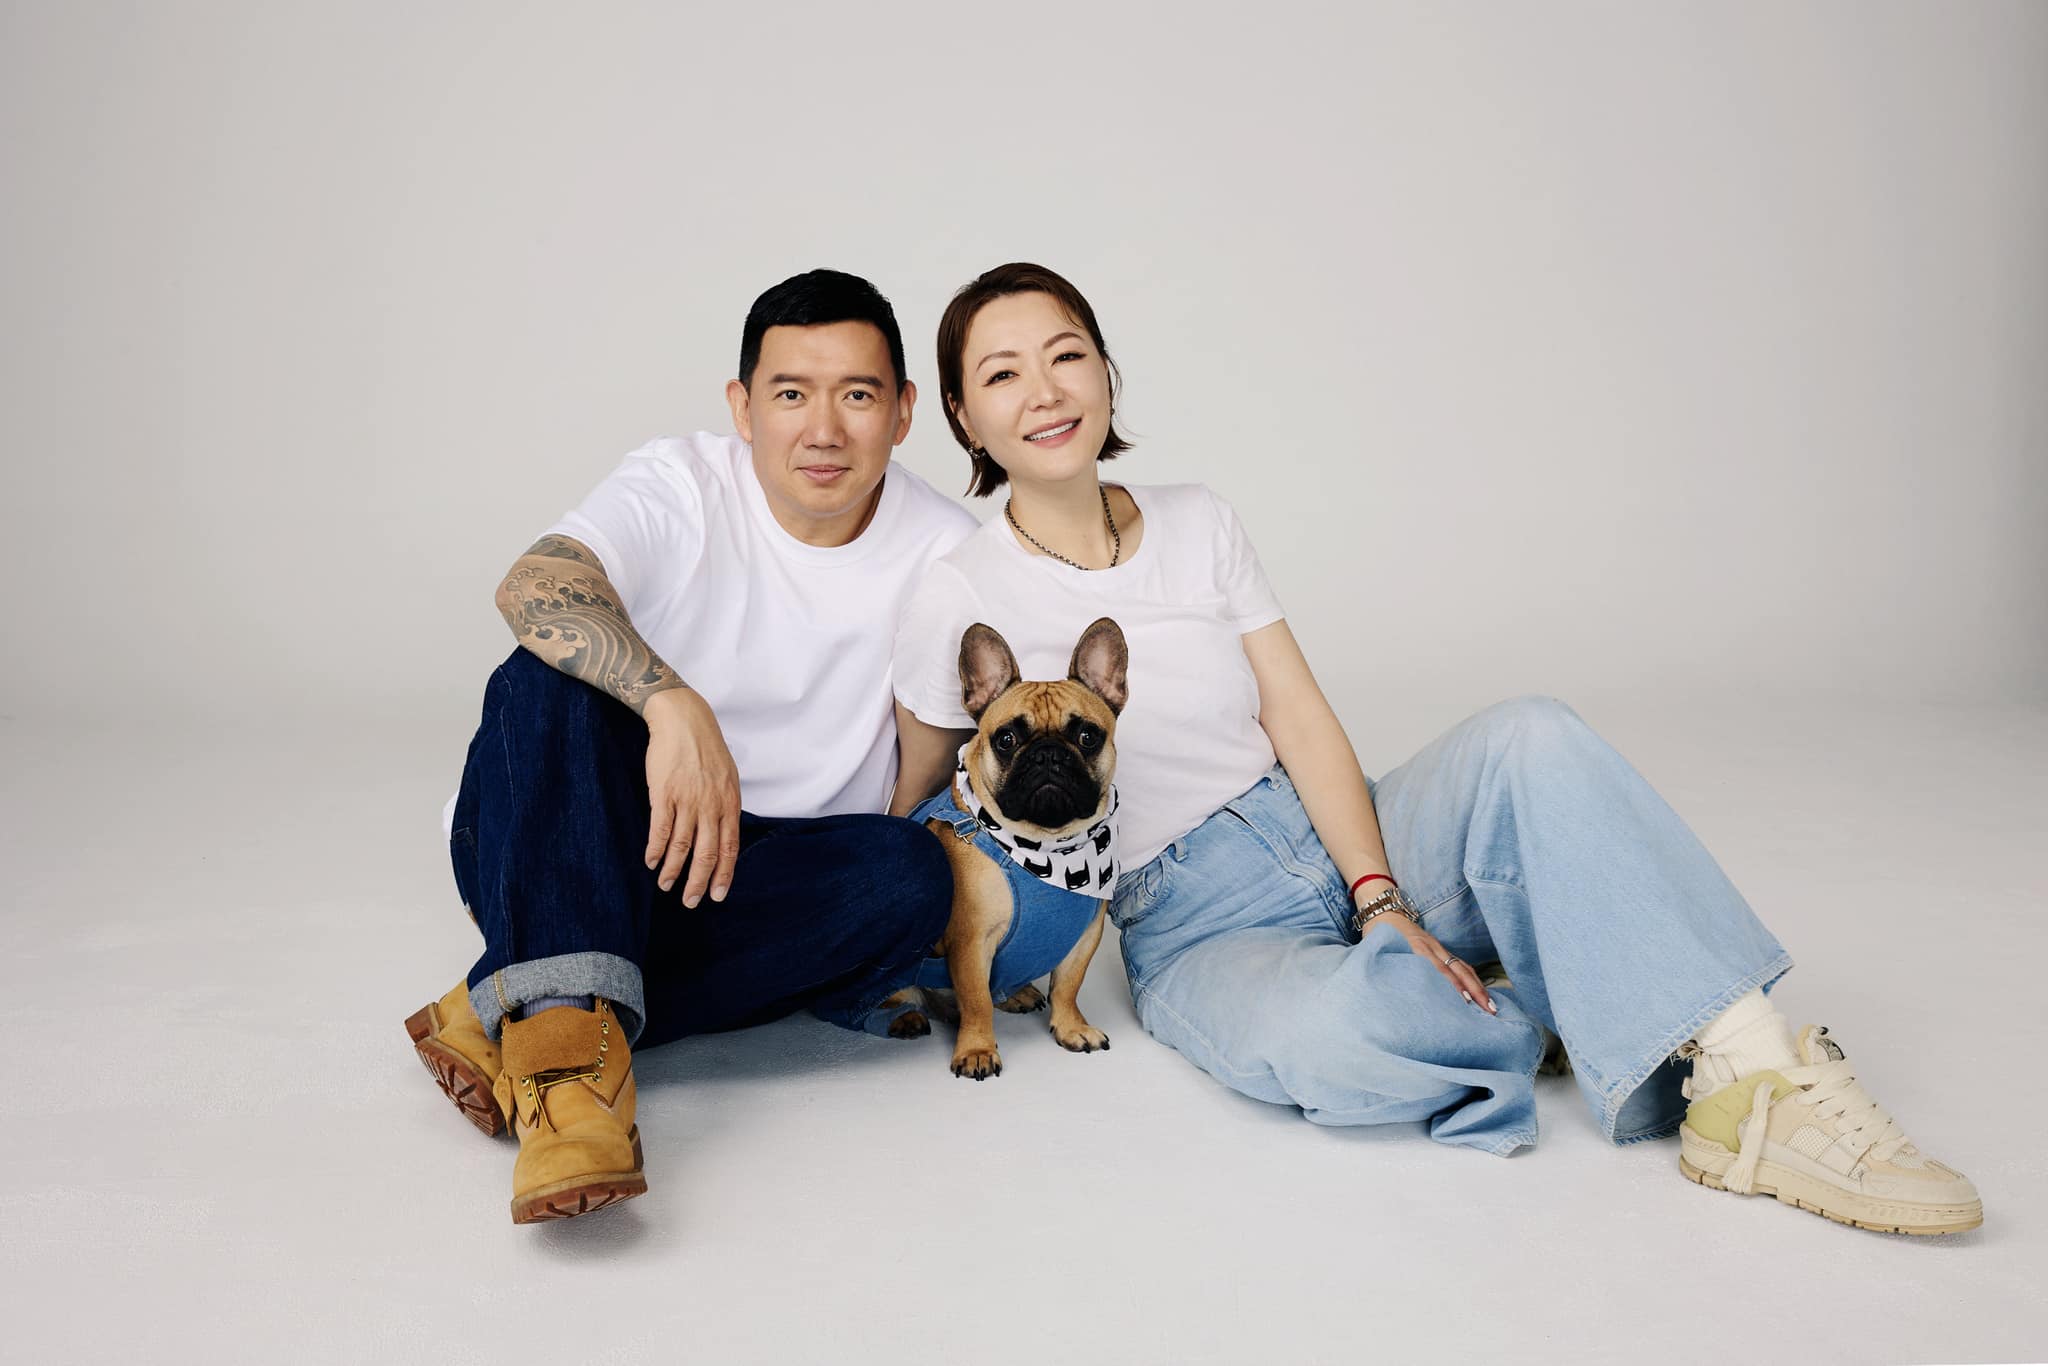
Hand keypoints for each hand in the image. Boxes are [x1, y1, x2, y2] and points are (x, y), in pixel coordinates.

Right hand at [641, 689, 741, 905]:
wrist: (682, 719)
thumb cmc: (706, 747)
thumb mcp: (727, 776)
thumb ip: (725, 805)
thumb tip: (725, 832)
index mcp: (729, 802)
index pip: (730, 847)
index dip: (723, 874)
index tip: (717, 895)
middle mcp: (711, 804)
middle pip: (707, 853)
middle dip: (699, 882)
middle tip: (691, 902)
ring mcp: (687, 800)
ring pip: (682, 846)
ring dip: (672, 870)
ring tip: (665, 885)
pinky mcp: (664, 793)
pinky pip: (660, 830)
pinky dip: (656, 850)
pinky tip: (650, 862)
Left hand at [1359, 907, 1496, 1013]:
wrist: (1384, 910)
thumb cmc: (1378, 935)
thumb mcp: (1378, 950)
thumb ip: (1386, 968)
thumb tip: (1387, 994)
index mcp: (1415, 947)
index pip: (1438, 969)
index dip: (1452, 985)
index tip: (1465, 1002)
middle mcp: (1431, 946)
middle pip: (1458, 969)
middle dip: (1475, 989)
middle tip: (1488, 1009)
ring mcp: (1438, 946)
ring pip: (1463, 967)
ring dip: (1478, 986)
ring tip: (1490, 1005)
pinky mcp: (1440, 947)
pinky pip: (1460, 963)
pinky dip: (1472, 978)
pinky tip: (1481, 991)